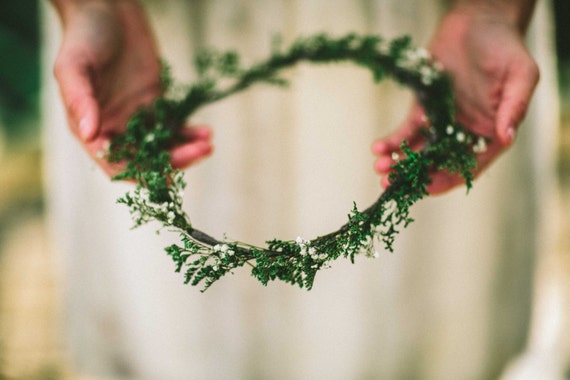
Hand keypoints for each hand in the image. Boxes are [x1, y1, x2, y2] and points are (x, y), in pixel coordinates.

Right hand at [52, 0, 211, 176]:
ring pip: (164, 147)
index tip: (164, 171)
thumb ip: (80, 100)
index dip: (139, 172)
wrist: (107, 8)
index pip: (114, 163)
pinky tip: (206, 132)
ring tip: (208, 144)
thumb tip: (90, 135)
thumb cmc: (85, 35)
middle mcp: (115, 128)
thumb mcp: (74, 65)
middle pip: (146, 159)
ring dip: (187, 150)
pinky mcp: (156, 104)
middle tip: (199, 152)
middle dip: (173, 162)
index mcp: (91, 127)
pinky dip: (190, 133)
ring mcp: (137, 118)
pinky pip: (175, 127)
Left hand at [372, 2, 538, 193]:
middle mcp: (464, 135)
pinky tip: (378, 147)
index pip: (467, 168)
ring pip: (419, 151)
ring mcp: (442, 123)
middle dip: (414, 176)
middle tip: (389, 182)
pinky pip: (406, 131)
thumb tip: (506, 136)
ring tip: (379, 168)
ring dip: (399, 163)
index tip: (425, 188)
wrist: (479, 23)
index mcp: (489, 135)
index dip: (445, 180)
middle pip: (437, 165)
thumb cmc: (505, 48)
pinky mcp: (424, 109)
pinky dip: (392, 141)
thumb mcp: (520, 74)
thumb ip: (514, 106)